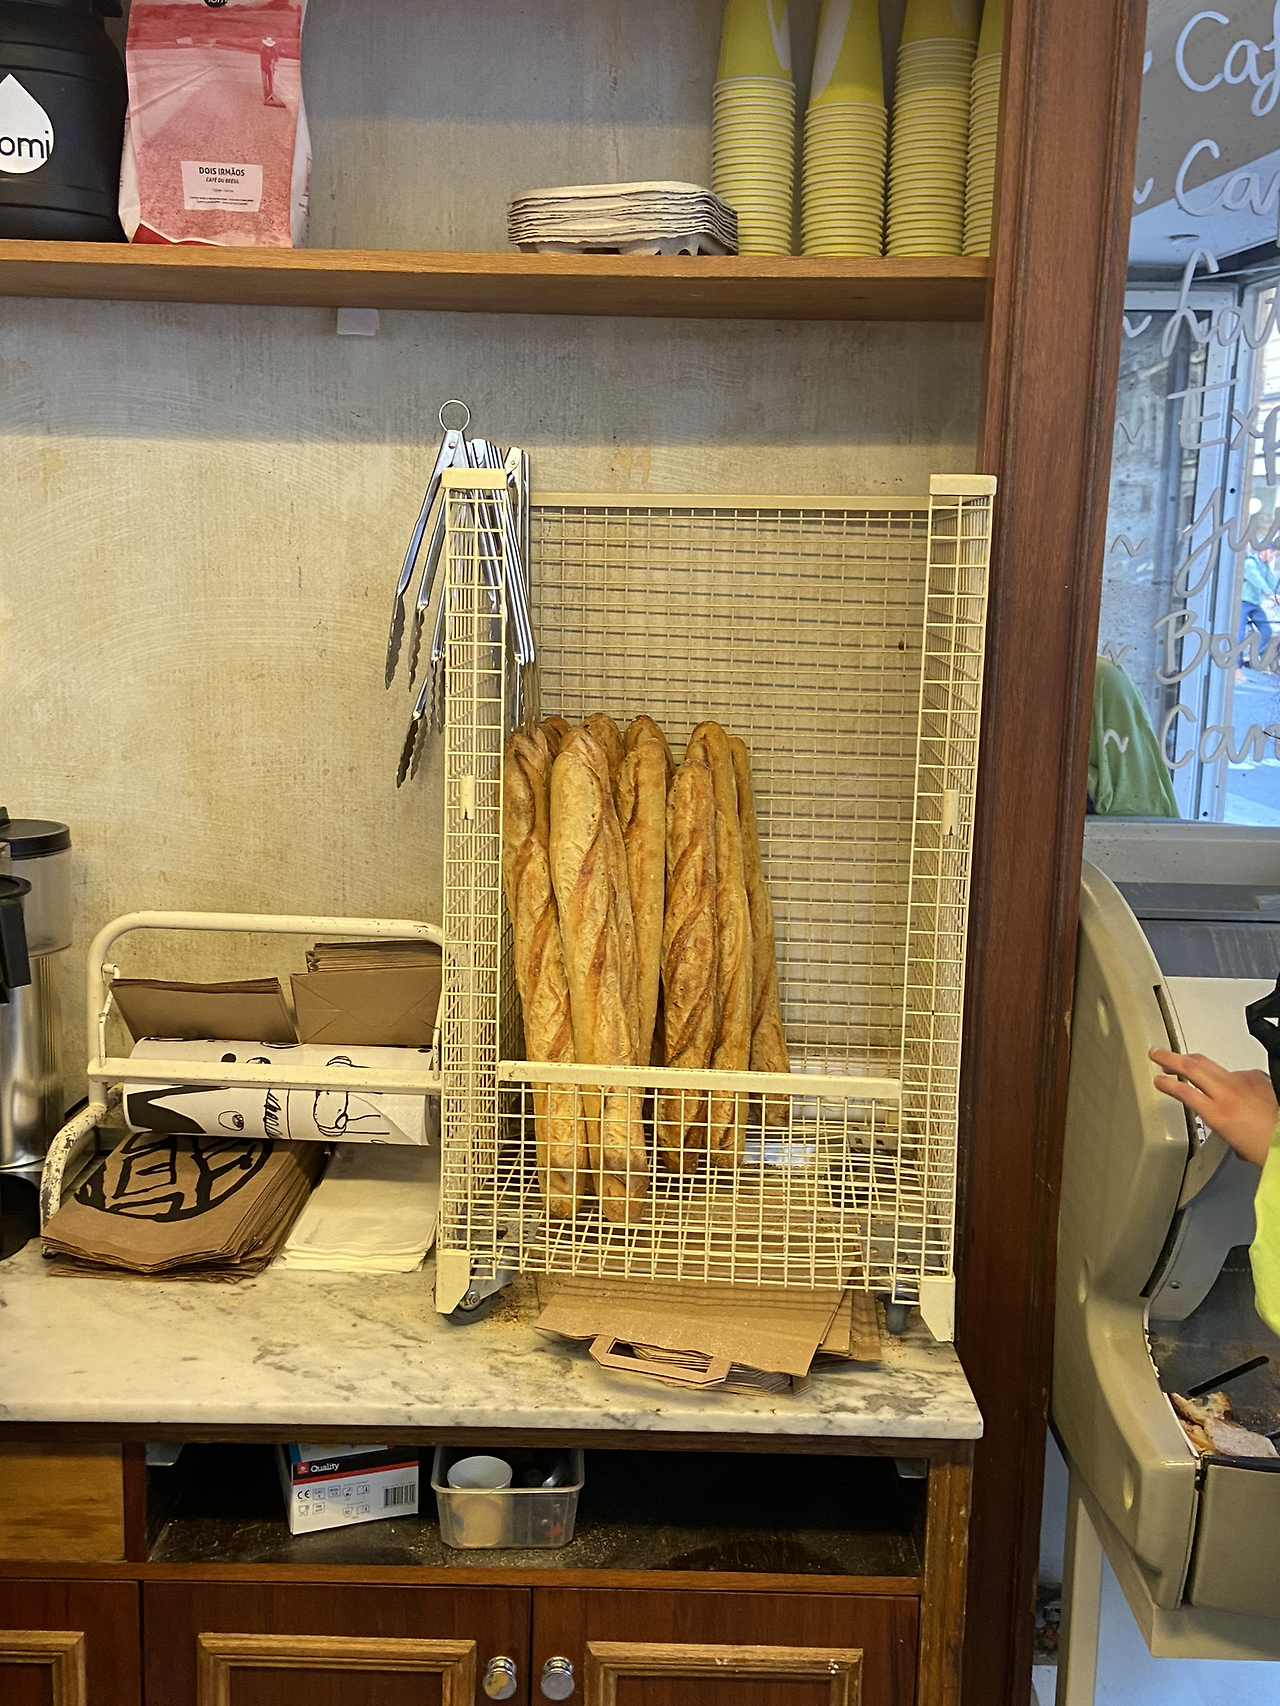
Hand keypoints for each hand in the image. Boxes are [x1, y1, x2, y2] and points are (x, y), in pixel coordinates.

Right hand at [1149, 1048, 1277, 1167]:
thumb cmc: (1270, 1147)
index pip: (1183, 1091)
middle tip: (1157, 1053)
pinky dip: (1227, 1075)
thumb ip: (1225, 1129)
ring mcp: (1243, 1081)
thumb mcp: (1238, 1145)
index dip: (1166, 1084)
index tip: (1158, 1080)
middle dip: (1170, 1058)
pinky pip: (1235, 1071)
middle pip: (1191, 1067)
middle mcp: (1227, 1093)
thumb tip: (1227, 1128)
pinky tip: (1229, 1081)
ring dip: (1193, 1061)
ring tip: (1183, 1060)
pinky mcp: (1258, 1076)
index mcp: (1218, 1114)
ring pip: (1210, 1064)